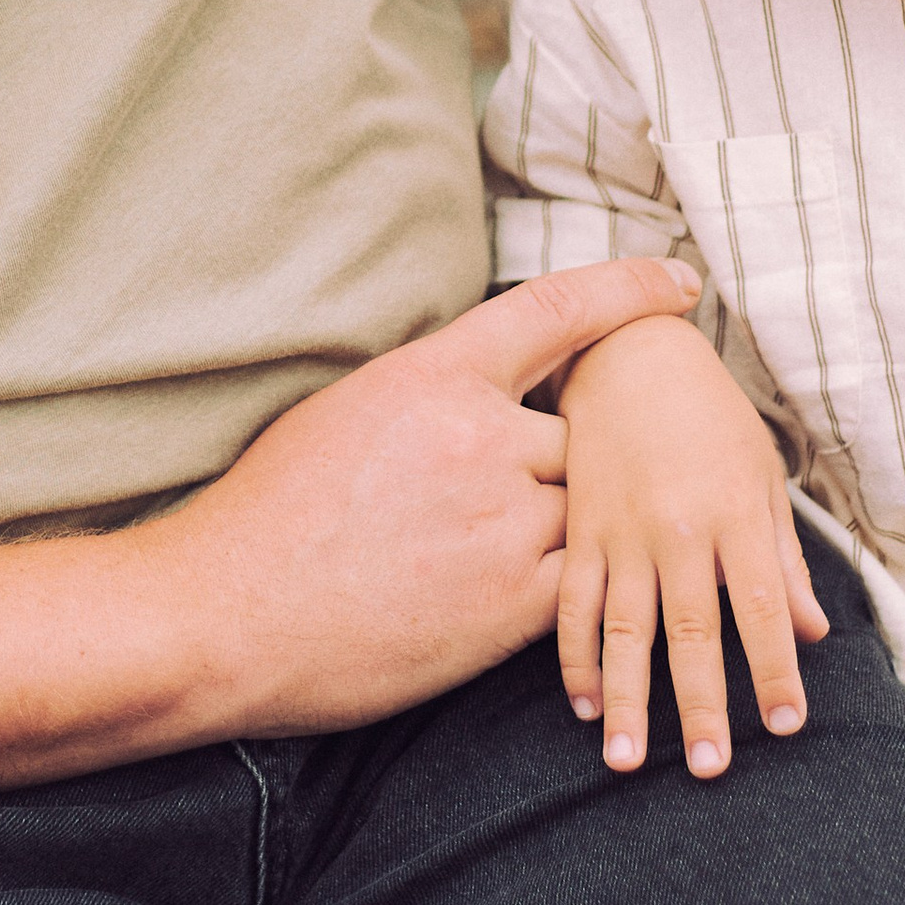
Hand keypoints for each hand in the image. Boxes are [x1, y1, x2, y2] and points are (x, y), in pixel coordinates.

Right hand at [178, 257, 703, 736]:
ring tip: (476, 559)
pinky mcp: (511, 604)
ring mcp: (503, 522)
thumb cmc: (268, 516)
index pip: (557, 309)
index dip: (628, 290)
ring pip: (583, 508)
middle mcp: (481, 436)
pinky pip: (576, 580)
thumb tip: (485, 391)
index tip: (677, 286)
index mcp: (434, 374)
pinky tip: (497, 601)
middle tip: (502, 499)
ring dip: (551, 529)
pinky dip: (557, 588)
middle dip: (559, 462)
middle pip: (579, 431)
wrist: (227, 618)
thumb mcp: (346, 411)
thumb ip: (431, 394)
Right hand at [555, 314, 829, 776]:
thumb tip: (813, 632)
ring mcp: (622, 532)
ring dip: (627, 698)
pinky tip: (584, 703)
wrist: (628, 350)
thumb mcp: (760, 474)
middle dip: (702, 705)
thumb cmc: (709, 414)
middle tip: (710, 769)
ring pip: (625, 629)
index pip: (761, 607)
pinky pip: (572, 603)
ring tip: (626, 761)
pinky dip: (575, 655)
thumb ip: (783, 557)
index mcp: (734, 515)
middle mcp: (678, 530)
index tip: (786, 725)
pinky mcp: (579, 529)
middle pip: (692, 631)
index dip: (775, 669)